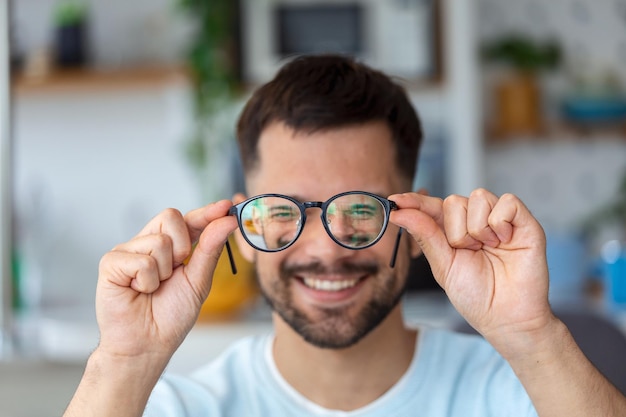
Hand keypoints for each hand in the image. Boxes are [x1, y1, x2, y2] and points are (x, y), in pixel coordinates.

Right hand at [95, 200, 237, 359]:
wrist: (147, 344)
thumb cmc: (171, 316)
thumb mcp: (199, 280)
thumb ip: (211, 248)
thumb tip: (228, 221)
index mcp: (171, 247)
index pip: (189, 220)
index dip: (207, 212)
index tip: (227, 206)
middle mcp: (148, 243)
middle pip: (171, 217)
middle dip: (181, 247)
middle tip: (174, 273)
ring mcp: (128, 251)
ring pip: (158, 242)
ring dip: (163, 272)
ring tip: (152, 289)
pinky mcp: (111, 263)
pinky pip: (140, 261)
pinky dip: (146, 281)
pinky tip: (138, 291)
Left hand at [389, 189, 552, 353]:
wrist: (507, 317)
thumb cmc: (477, 296)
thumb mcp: (443, 265)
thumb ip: (424, 235)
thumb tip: (398, 211)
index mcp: (453, 231)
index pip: (432, 207)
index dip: (414, 201)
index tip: (395, 200)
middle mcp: (475, 221)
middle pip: (453, 200)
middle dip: (455, 230)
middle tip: (469, 251)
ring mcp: (499, 219)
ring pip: (478, 196)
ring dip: (477, 227)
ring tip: (489, 249)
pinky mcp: (524, 221)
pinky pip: (507, 201)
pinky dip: (500, 221)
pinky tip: (504, 241)